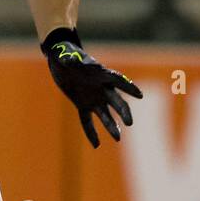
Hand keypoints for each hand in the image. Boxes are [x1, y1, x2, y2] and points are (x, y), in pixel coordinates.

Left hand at [42, 28, 141, 146]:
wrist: (60, 61)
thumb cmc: (66, 55)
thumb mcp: (67, 57)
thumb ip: (70, 61)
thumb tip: (69, 61)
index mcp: (101, 74)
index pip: (118, 81)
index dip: (128, 87)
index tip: (139, 95)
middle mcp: (101, 88)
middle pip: (116, 101)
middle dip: (123, 111)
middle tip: (129, 122)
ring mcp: (93, 98)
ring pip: (105, 114)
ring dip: (111, 126)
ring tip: (118, 139)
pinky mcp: (82, 105)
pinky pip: (87, 121)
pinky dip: (91, 132)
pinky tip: (96, 145)